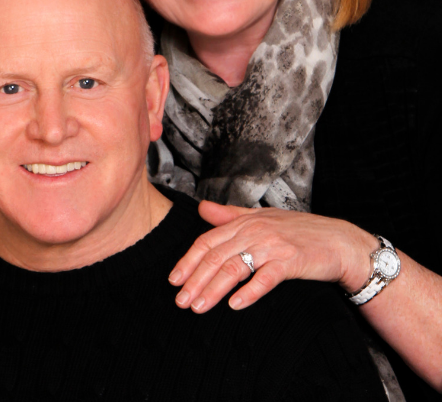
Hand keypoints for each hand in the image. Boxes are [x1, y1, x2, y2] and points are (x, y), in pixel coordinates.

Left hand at [169, 200, 376, 311]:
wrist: (342, 242)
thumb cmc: (302, 232)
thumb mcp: (264, 218)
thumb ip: (231, 215)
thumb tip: (202, 209)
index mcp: (245, 222)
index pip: (207, 242)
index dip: (188, 262)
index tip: (173, 280)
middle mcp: (255, 231)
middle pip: (215, 257)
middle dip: (194, 281)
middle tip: (180, 301)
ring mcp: (273, 246)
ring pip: (234, 268)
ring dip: (213, 289)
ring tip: (199, 307)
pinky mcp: (292, 261)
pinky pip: (265, 278)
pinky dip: (249, 292)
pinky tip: (234, 305)